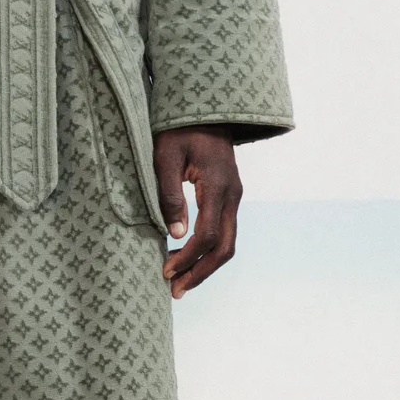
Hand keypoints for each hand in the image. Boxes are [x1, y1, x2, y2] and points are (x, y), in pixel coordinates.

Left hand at [155, 128, 240, 298]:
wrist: (204, 108)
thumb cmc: (179, 127)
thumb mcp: (165, 156)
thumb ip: (169, 194)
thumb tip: (175, 233)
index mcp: (218, 185)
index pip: (207, 235)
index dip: (187, 258)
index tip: (166, 272)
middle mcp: (233, 194)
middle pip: (225, 247)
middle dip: (200, 272)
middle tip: (175, 291)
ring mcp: (234, 196)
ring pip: (227, 242)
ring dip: (205, 265)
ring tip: (179, 282)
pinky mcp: (229, 196)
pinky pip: (223, 231)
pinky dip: (207, 250)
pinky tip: (186, 257)